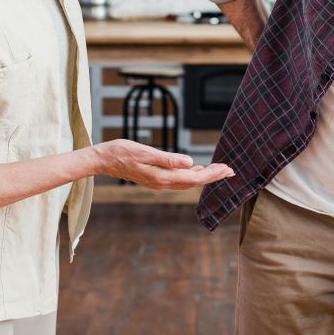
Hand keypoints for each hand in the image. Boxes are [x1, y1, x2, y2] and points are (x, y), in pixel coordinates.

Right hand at [87, 139, 233, 189]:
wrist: (103, 160)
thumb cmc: (122, 152)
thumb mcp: (145, 152)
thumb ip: (168, 159)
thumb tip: (190, 163)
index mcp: (163, 177)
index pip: (194, 177)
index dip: (213, 174)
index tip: (227, 169)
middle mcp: (162, 183)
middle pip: (194, 182)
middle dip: (213, 176)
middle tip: (230, 170)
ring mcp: (158, 182)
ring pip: (187, 182)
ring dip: (204, 176)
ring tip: (218, 170)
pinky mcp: (155, 178)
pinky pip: (179, 180)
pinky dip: (192, 175)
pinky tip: (196, 170)